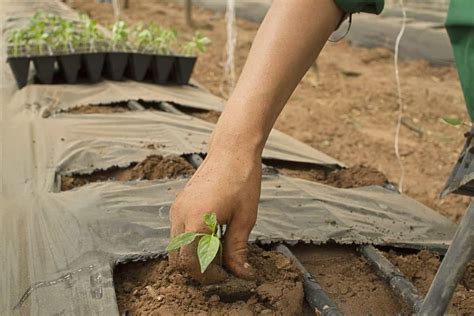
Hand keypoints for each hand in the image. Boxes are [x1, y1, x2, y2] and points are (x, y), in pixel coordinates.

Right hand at [169, 150, 260, 283]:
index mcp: (196, 221)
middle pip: (177, 259)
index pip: (190, 264)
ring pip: (176, 248)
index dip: (207, 276)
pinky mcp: (178, 205)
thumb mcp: (244, 219)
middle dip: (197, 270)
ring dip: (192, 257)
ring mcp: (176, 209)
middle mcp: (180, 216)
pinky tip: (211, 240)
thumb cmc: (242, 181)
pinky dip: (190, 244)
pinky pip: (178, 233)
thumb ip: (237, 249)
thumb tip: (241, 274)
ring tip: (218, 255)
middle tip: (221, 272)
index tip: (226, 277)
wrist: (232, 151)